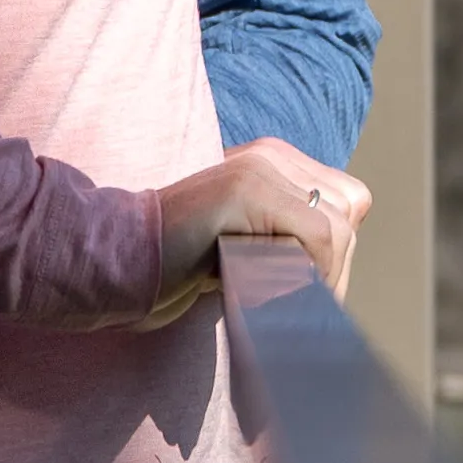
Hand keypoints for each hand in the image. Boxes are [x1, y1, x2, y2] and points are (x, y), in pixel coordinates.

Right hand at [148, 140, 370, 320]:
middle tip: (298, 307)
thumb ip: (289, 244)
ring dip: (318, 277)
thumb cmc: (178, 268)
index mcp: (272, 162)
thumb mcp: (247, 249)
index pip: (347, 201)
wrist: (114, 263)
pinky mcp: (245, 188)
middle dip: (333, 268)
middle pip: (348, 211)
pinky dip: (303, 273)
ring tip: (279, 302)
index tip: (309, 293)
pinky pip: (315, 236)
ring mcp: (258, 167)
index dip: (337, 253)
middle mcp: (270, 155)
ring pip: (336, 227)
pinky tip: (267, 291)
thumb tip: (340, 278)